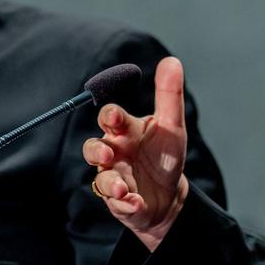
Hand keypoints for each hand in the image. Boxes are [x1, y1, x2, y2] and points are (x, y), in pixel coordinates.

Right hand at [82, 56, 189, 250]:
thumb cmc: (164, 155)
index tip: (115, 116)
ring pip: (101, 178)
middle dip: (96, 151)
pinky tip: (136, 202)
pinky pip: (117, 204)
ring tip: (123, 189)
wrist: (169, 194)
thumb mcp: (172, 126)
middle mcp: (114, 152)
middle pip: (92, 147)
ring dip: (110, 183)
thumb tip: (172, 60)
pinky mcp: (119, 201)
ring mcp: (113, 177)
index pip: (110, 118)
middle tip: (107, 154)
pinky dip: (127, 204)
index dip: (110, 116)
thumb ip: (169, 95)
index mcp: (125, 131)